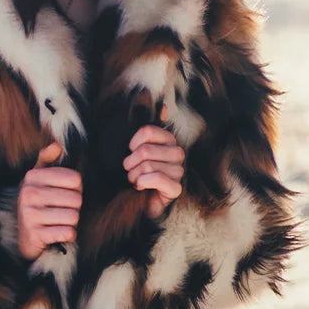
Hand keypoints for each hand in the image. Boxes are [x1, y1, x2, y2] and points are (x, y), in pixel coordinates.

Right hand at [17, 141, 81, 258]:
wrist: (25, 236)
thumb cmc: (38, 204)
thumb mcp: (38, 179)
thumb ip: (47, 160)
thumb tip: (57, 145)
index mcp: (32, 176)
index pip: (75, 178)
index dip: (76, 188)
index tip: (65, 193)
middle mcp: (29, 194)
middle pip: (76, 198)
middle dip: (74, 207)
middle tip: (63, 209)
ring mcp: (30, 215)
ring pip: (73, 216)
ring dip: (71, 222)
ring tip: (60, 220)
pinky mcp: (35, 234)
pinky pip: (68, 232)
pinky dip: (68, 234)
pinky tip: (58, 232)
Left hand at [123, 102, 183, 217]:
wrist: (138, 201)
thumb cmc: (136, 172)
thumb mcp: (136, 149)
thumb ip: (146, 129)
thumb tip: (165, 107)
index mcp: (168, 140)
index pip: (148, 131)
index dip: (133, 143)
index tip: (130, 151)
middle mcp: (177, 153)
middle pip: (145, 150)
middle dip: (131, 163)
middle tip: (130, 170)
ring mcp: (178, 171)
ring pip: (148, 166)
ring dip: (134, 175)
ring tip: (134, 180)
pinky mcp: (176, 188)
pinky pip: (157, 178)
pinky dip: (143, 182)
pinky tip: (140, 186)